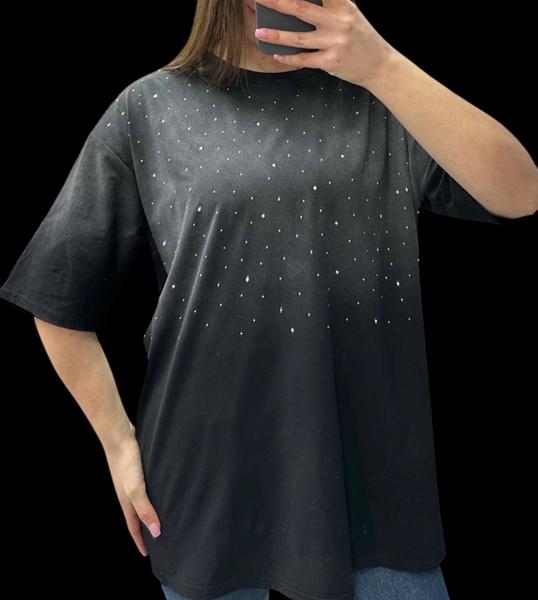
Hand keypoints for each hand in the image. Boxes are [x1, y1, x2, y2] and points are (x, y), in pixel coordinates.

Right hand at [103, 428, 160, 556]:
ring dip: (149, 512)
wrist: (119, 436)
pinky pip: (145, 490)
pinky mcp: (136, 471)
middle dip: (145, 530)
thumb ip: (145, 509)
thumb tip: (155, 532)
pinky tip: (160, 491)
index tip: (147, 554)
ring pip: (141, 503)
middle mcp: (127, 495)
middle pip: (137, 517)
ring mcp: (131, 482)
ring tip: (161, 518)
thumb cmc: (126, 462)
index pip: (134, 528)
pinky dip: (151, 496)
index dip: (141, 541)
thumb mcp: (137, 488)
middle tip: (156, 540)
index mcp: (126, 502)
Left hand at [253, 0, 396, 87]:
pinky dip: (289, 58)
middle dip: (277, 3)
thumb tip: (298, 8)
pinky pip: (304, 59)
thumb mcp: (350, 15)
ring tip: (259, 32)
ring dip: (277, 35)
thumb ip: (329, 7)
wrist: (379, 64)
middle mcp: (339, 22)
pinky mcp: (331, 62)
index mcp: (343, 5)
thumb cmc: (360, 38)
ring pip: (299, 38)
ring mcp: (335, 43)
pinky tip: (277, 54)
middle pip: (301, 8)